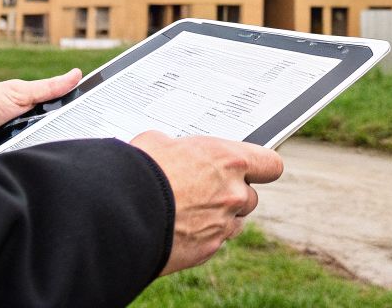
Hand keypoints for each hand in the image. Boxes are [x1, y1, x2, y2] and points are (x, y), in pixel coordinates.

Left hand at [0, 69, 80, 155]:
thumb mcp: (17, 93)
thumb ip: (47, 88)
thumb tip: (77, 74)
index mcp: (36, 105)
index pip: (66, 108)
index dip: (82, 110)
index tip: (101, 113)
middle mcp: (33, 123)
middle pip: (62, 130)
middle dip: (70, 132)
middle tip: (86, 133)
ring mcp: (25, 141)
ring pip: (50, 147)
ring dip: (55, 148)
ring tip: (69, 151)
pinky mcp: (17, 158)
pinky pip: (35, 160)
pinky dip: (40, 161)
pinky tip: (50, 163)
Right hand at [128, 131, 283, 274]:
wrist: (121, 213)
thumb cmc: (139, 171)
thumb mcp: (158, 143)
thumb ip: (180, 148)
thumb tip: (172, 151)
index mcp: (229, 160)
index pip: (270, 164)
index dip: (261, 167)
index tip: (253, 169)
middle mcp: (233, 193)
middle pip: (251, 197)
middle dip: (232, 195)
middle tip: (206, 190)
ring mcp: (223, 225)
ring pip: (234, 223)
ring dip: (220, 218)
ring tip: (190, 211)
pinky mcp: (207, 249)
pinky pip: (214, 242)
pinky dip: (202, 237)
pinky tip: (179, 228)